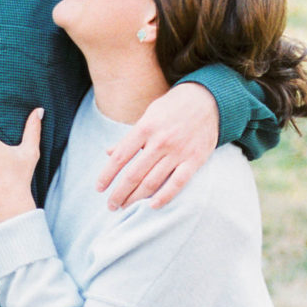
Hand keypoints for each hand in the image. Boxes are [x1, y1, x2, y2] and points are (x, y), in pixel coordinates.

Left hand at [98, 79, 217, 208]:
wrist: (207, 99)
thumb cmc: (172, 107)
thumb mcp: (148, 115)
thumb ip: (130, 137)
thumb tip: (109, 153)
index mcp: (145, 128)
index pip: (120, 157)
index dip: (107, 175)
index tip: (99, 188)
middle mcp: (160, 141)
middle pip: (133, 174)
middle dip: (119, 193)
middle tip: (111, 205)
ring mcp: (178, 152)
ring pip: (152, 182)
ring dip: (136, 198)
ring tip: (125, 207)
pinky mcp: (194, 159)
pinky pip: (177, 183)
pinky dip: (164, 196)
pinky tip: (152, 206)